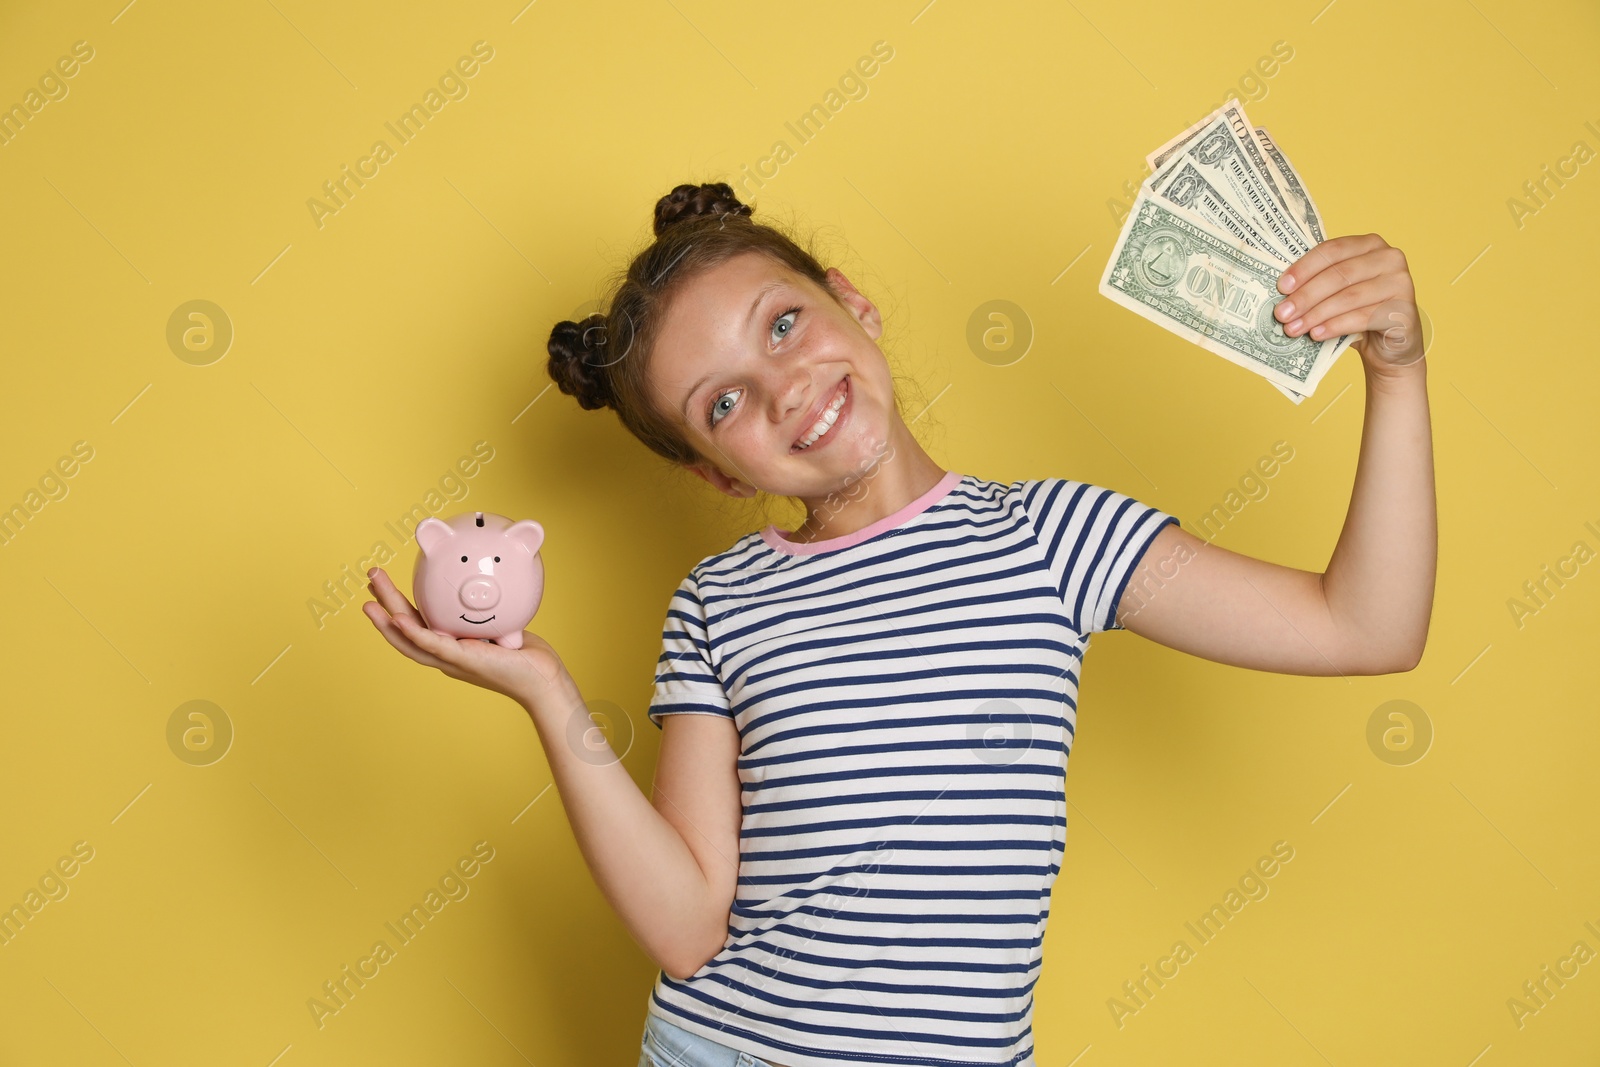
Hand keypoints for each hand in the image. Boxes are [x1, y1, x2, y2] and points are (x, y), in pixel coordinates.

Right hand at [363, 567, 569, 708]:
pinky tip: (397, 620)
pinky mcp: (463, 661)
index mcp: (449, 645)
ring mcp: (451, 660)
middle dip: (384, 605)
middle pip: (404, 630)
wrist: (543, 679)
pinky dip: (414, 634)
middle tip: (370, 576)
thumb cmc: (523, 656)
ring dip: (387, 620)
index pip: (416, 623)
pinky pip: (434, 646)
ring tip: (369, 600)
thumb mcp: (498, 623)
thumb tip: (480, 583)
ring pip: (410, 640)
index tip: (382, 584)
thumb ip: (483, 610)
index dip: (396, 606)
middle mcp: (445, 655)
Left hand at [1274, 233, 1423, 375]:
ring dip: (1316, 314)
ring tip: (1293, 328)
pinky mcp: (1404, 310)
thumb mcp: (1338, 292)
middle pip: (1339, 274)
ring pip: (1349, 297)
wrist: (1391, 344)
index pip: (1332, 250)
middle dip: (1306, 295)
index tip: (1281, 287)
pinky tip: (1316, 334)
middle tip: (1282, 313)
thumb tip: (1281, 292)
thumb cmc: (1358, 312)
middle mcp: (1389, 258)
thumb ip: (1318, 282)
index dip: (1304, 268)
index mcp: (1370, 244)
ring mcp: (1401, 282)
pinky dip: (1336, 326)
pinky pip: (1363, 317)